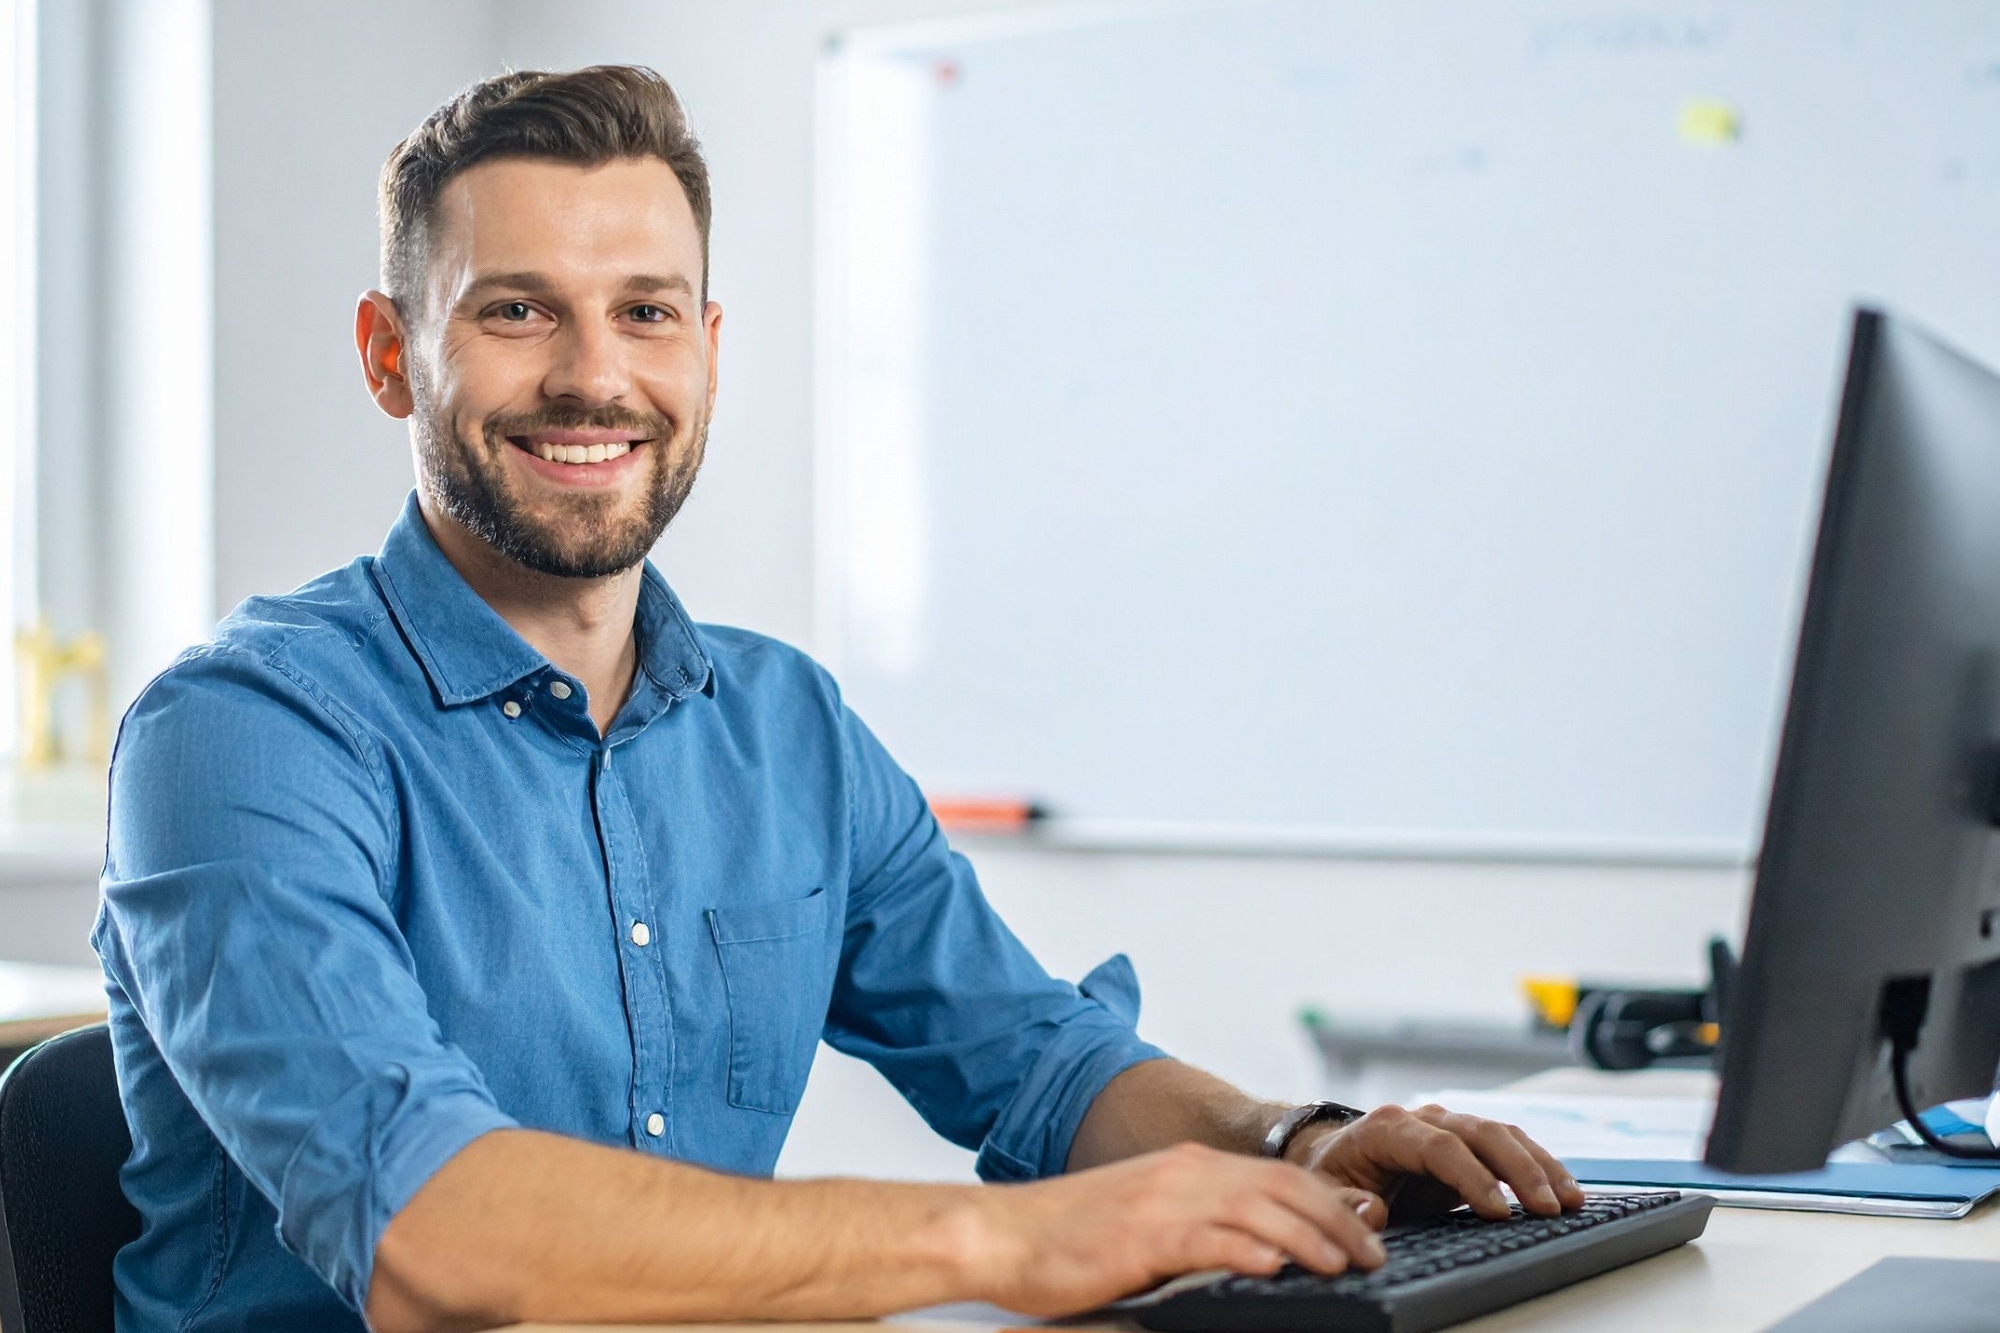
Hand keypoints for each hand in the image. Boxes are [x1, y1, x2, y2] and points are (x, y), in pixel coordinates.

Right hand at [970, 1142, 1387, 1316]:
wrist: (1002, 1235)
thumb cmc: (1067, 1237)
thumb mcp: (1144, 1219)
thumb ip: (1197, 1225)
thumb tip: (1255, 1251)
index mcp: (1184, 1168)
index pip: (1273, 1176)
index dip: (1326, 1201)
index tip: (1363, 1228)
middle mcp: (1181, 1174)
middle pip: (1279, 1188)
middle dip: (1335, 1219)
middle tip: (1374, 1252)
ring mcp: (1162, 1202)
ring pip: (1256, 1209)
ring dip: (1309, 1237)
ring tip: (1345, 1263)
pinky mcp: (1141, 1236)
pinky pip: (1207, 1238)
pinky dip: (1247, 1249)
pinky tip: (1276, 1265)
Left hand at [1288, 1103, 1587, 1220]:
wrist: (1336, 1159)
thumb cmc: (1332, 1177)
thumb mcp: (1324, 1192)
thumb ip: (1344, 1204)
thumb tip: (1373, 1211)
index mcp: (1386, 1128)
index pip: (1438, 1147)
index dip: (1471, 1177)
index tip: (1499, 1211)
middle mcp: (1423, 1118)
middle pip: (1480, 1133)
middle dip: (1519, 1169)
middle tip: (1548, 1207)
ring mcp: (1449, 1125)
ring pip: (1503, 1133)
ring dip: (1539, 1165)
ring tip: (1570, 1200)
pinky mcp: (1468, 1142)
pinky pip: (1509, 1145)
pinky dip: (1538, 1164)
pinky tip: (1563, 1188)